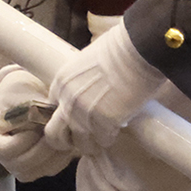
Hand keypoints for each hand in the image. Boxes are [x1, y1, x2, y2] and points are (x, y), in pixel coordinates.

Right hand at [0, 68, 73, 181]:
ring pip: (33, 173)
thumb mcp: (23, 89)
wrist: (30, 92)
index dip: (21, 142)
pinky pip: (47, 170)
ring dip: (52, 156)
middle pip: (17, 166)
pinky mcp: (33, 165)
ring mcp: (14, 162)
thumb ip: (32, 107)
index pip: (0, 150)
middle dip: (41, 151)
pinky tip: (67, 140)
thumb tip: (46, 122)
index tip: (37, 124)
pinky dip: (60, 158)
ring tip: (64, 135)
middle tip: (56, 132)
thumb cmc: (24, 88)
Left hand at [44, 22, 165, 155]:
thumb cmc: (120, 47)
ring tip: (102, 139)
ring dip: (91, 144)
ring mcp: (84, 113)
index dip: (64, 117)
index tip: (75, 120)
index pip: (51, 109)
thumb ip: (82, 81)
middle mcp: (67, 100)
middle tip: (82, 140)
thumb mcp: (88, 61)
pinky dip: (109, 139)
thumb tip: (92, 91)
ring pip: (80, 143)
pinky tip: (116, 131)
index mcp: (61, 82)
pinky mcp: (104, 122)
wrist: (138, 48)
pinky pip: (103, 141)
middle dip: (67, 140)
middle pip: (55, 134)